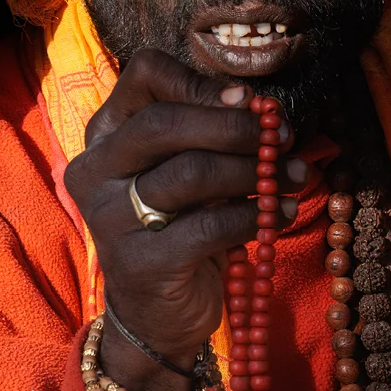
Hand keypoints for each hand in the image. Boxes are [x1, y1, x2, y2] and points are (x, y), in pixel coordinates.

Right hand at [63, 50, 302, 390]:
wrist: (157, 314)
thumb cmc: (183, 225)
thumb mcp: (193, 172)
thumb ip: (216, 138)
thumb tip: (266, 111)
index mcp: (106, 135)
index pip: (144, 77)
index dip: (201, 82)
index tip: (247, 101)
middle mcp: (96, 171)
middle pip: (164, 123)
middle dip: (234, 126)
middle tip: (282, 137)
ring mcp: (110, 218)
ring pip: (191, 173)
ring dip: (255, 171)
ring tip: (294, 175)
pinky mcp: (139, 263)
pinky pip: (210, 226)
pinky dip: (256, 216)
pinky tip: (283, 213)